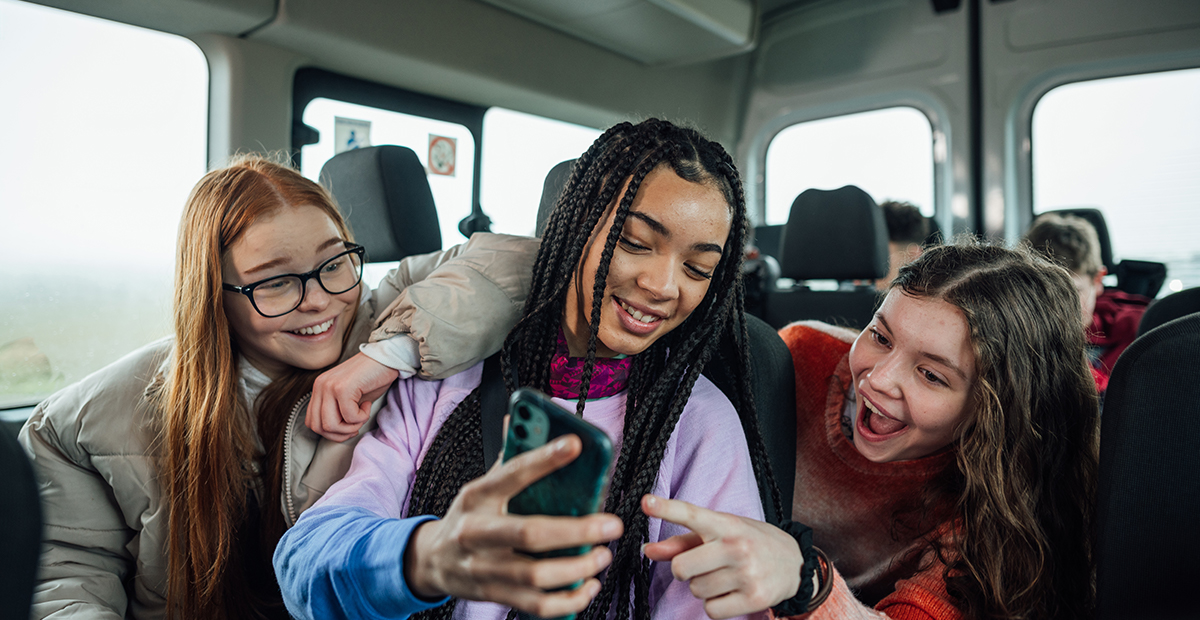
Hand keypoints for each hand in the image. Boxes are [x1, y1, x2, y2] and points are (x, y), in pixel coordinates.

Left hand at [306, 352, 398, 441]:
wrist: (387, 357)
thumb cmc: (372, 377)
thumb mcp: (349, 398)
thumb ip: (337, 411)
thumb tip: (335, 433)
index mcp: (319, 388)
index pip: (311, 422)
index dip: (330, 433)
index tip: (348, 427)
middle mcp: (320, 386)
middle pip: (318, 427)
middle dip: (340, 434)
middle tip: (356, 425)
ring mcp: (329, 386)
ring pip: (330, 425)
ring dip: (351, 427)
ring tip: (362, 415)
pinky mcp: (343, 388)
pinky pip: (349, 417)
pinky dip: (361, 417)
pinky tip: (367, 405)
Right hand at [406, 435, 624, 617]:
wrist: (429, 562)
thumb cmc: (467, 517)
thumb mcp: (480, 485)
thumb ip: (508, 457)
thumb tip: (521, 418)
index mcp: (476, 497)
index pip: (511, 474)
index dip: (544, 459)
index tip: (576, 445)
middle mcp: (476, 533)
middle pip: (529, 533)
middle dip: (577, 530)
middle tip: (611, 525)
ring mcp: (483, 568)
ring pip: (535, 575)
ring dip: (577, 568)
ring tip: (602, 555)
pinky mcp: (493, 595)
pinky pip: (535, 604)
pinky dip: (568, 601)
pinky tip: (586, 586)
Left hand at [641, 495, 801, 619]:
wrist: (795, 563)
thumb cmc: (750, 542)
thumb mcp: (721, 532)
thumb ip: (683, 541)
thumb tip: (648, 551)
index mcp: (727, 524)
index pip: (691, 514)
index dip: (667, 508)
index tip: (647, 502)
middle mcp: (737, 546)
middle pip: (681, 567)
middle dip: (684, 570)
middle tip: (702, 565)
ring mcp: (747, 573)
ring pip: (696, 590)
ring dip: (703, 587)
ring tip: (724, 576)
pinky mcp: (754, 598)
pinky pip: (711, 610)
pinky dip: (715, 605)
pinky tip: (731, 593)